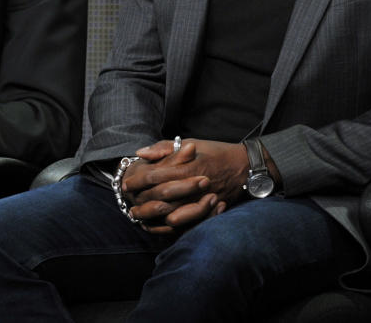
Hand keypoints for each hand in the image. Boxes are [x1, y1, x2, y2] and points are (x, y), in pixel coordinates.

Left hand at [122, 138, 251, 233]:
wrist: (244, 166)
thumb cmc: (215, 152)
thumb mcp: (190, 143)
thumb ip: (164, 148)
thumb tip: (141, 153)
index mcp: (188, 166)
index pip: (156, 175)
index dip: (138, 180)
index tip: (125, 183)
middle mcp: (193, 185)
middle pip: (161, 197)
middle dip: (141, 200)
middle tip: (127, 203)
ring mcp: (202, 200)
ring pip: (172, 214)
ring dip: (152, 217)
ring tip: (137, 216)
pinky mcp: (208, 211)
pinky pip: (186, 224)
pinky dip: (168, 227)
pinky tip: (156, 225)